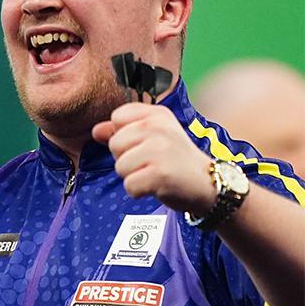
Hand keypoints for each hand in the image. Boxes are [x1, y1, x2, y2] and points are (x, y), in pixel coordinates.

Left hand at [92, 103, 215, 212]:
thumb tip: (96, 130)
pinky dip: (139, 191)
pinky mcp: (160, 174)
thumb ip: (121, 131)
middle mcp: (159, 128)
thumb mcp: (151, 138)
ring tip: (155, 173)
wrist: (209, 185)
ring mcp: (160, 150)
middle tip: (152, 162)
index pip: (117, 117)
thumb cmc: (175, 160)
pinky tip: (157, 186)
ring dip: (133, 176)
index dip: (124, 135)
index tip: (145, 144)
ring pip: (120, 167)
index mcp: (157, 114)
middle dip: (127, 158)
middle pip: (115, 144)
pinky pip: (129, 185)